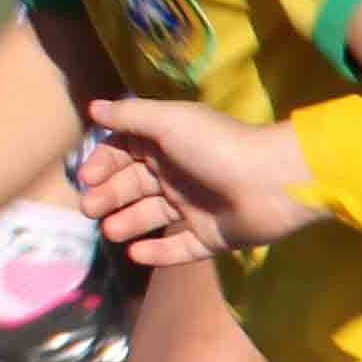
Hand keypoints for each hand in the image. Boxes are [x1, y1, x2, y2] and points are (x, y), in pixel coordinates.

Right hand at [74, 95, 314, 262]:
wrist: (274, 182)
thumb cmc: (217, 147)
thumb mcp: (169, 122)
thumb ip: (129, 115)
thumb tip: (92, 107)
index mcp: (167, 145)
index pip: (124, 153)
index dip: (103, 164)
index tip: (87, 177)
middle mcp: (178, 175)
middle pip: (133, 186)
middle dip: (108, 195)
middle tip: (89, 208)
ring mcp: (195, 208)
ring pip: (152, 217)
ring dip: (127, 223)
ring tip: (110, 230)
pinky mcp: (211, 237)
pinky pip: (179, 247)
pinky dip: (157, 253)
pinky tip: (135, 253)